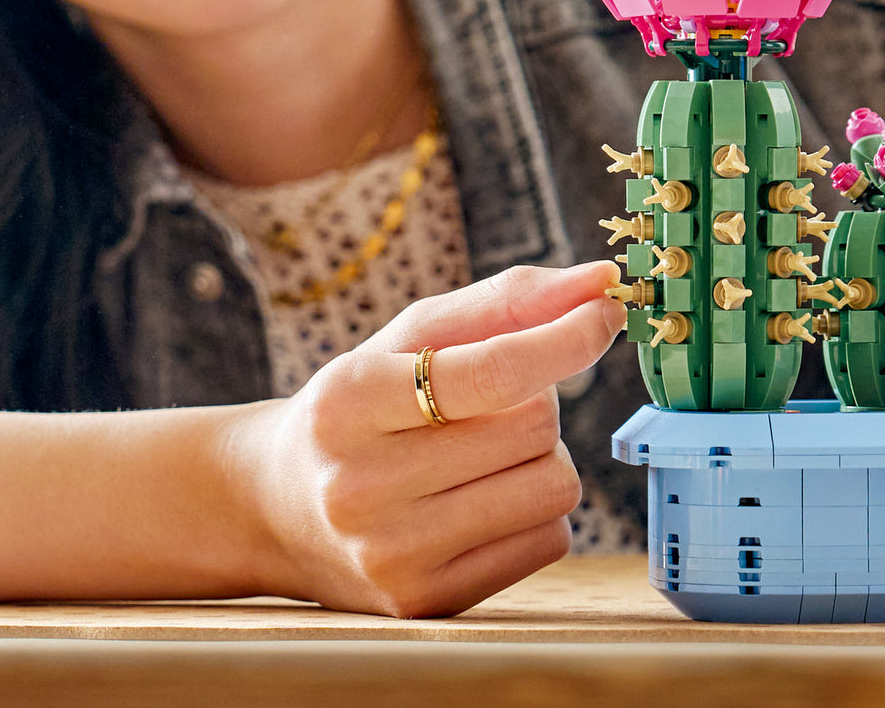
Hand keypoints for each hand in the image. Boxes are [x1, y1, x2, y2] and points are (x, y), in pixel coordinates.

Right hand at [235, 260, 624, 617]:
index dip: (565, 337)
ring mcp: (391, 555)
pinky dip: (536, 511)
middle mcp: (361, 484)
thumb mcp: (413, 337)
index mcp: (351, 398)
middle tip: (489, 406)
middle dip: (536, 401)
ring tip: (483, 454)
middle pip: (535, 427)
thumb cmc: (365, 404)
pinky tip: (481, 502)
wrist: (278, 506)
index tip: (606, 311)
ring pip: (554, 486)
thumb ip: (507, 302)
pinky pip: (551, 540)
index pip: (491, 371)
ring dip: (541, 456)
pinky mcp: (426, 604)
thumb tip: (601, 281)